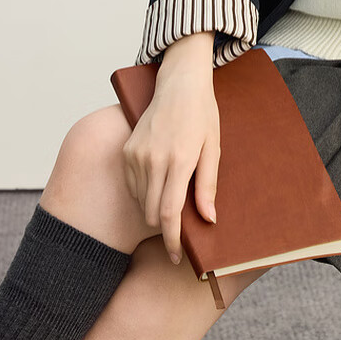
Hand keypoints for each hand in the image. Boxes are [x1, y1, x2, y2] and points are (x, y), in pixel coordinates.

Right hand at [122, 43, 219, 264]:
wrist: (179, 82)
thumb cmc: (202, 114)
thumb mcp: (213, 147)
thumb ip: (208, 185)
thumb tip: (208, 219)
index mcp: (179, 159)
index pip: (168, 213)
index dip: (172, 240)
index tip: (177, 257)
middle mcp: (153, 158)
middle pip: (151, 213)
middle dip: (163, 229)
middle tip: (178, 232)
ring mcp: (136, 154)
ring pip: (140, 201)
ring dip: (153, 210)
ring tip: (170, 200)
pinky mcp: (127, 150)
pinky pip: (132, 186)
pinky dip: (143, 193)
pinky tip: (158, 183)